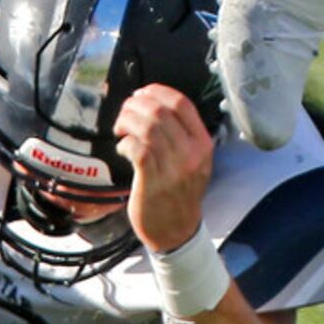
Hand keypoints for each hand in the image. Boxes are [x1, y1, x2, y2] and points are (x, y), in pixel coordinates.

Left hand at [117, 84, 214, 254]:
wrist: (177, 230)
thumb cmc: (181, 192)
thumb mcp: (195, 161)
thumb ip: (183, 136)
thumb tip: (155, 108)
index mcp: (203, 143)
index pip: (182, 105)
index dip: (159, 92)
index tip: (143, 93)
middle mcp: (191, 153)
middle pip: (161, 113)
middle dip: (137, 105)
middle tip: (125, 109)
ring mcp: (173, 168)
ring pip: (148, 129)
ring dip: (128, 121)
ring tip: (120, 125)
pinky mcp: (152, 182)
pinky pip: (138, 150)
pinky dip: (126, 142)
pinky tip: (122, 146)